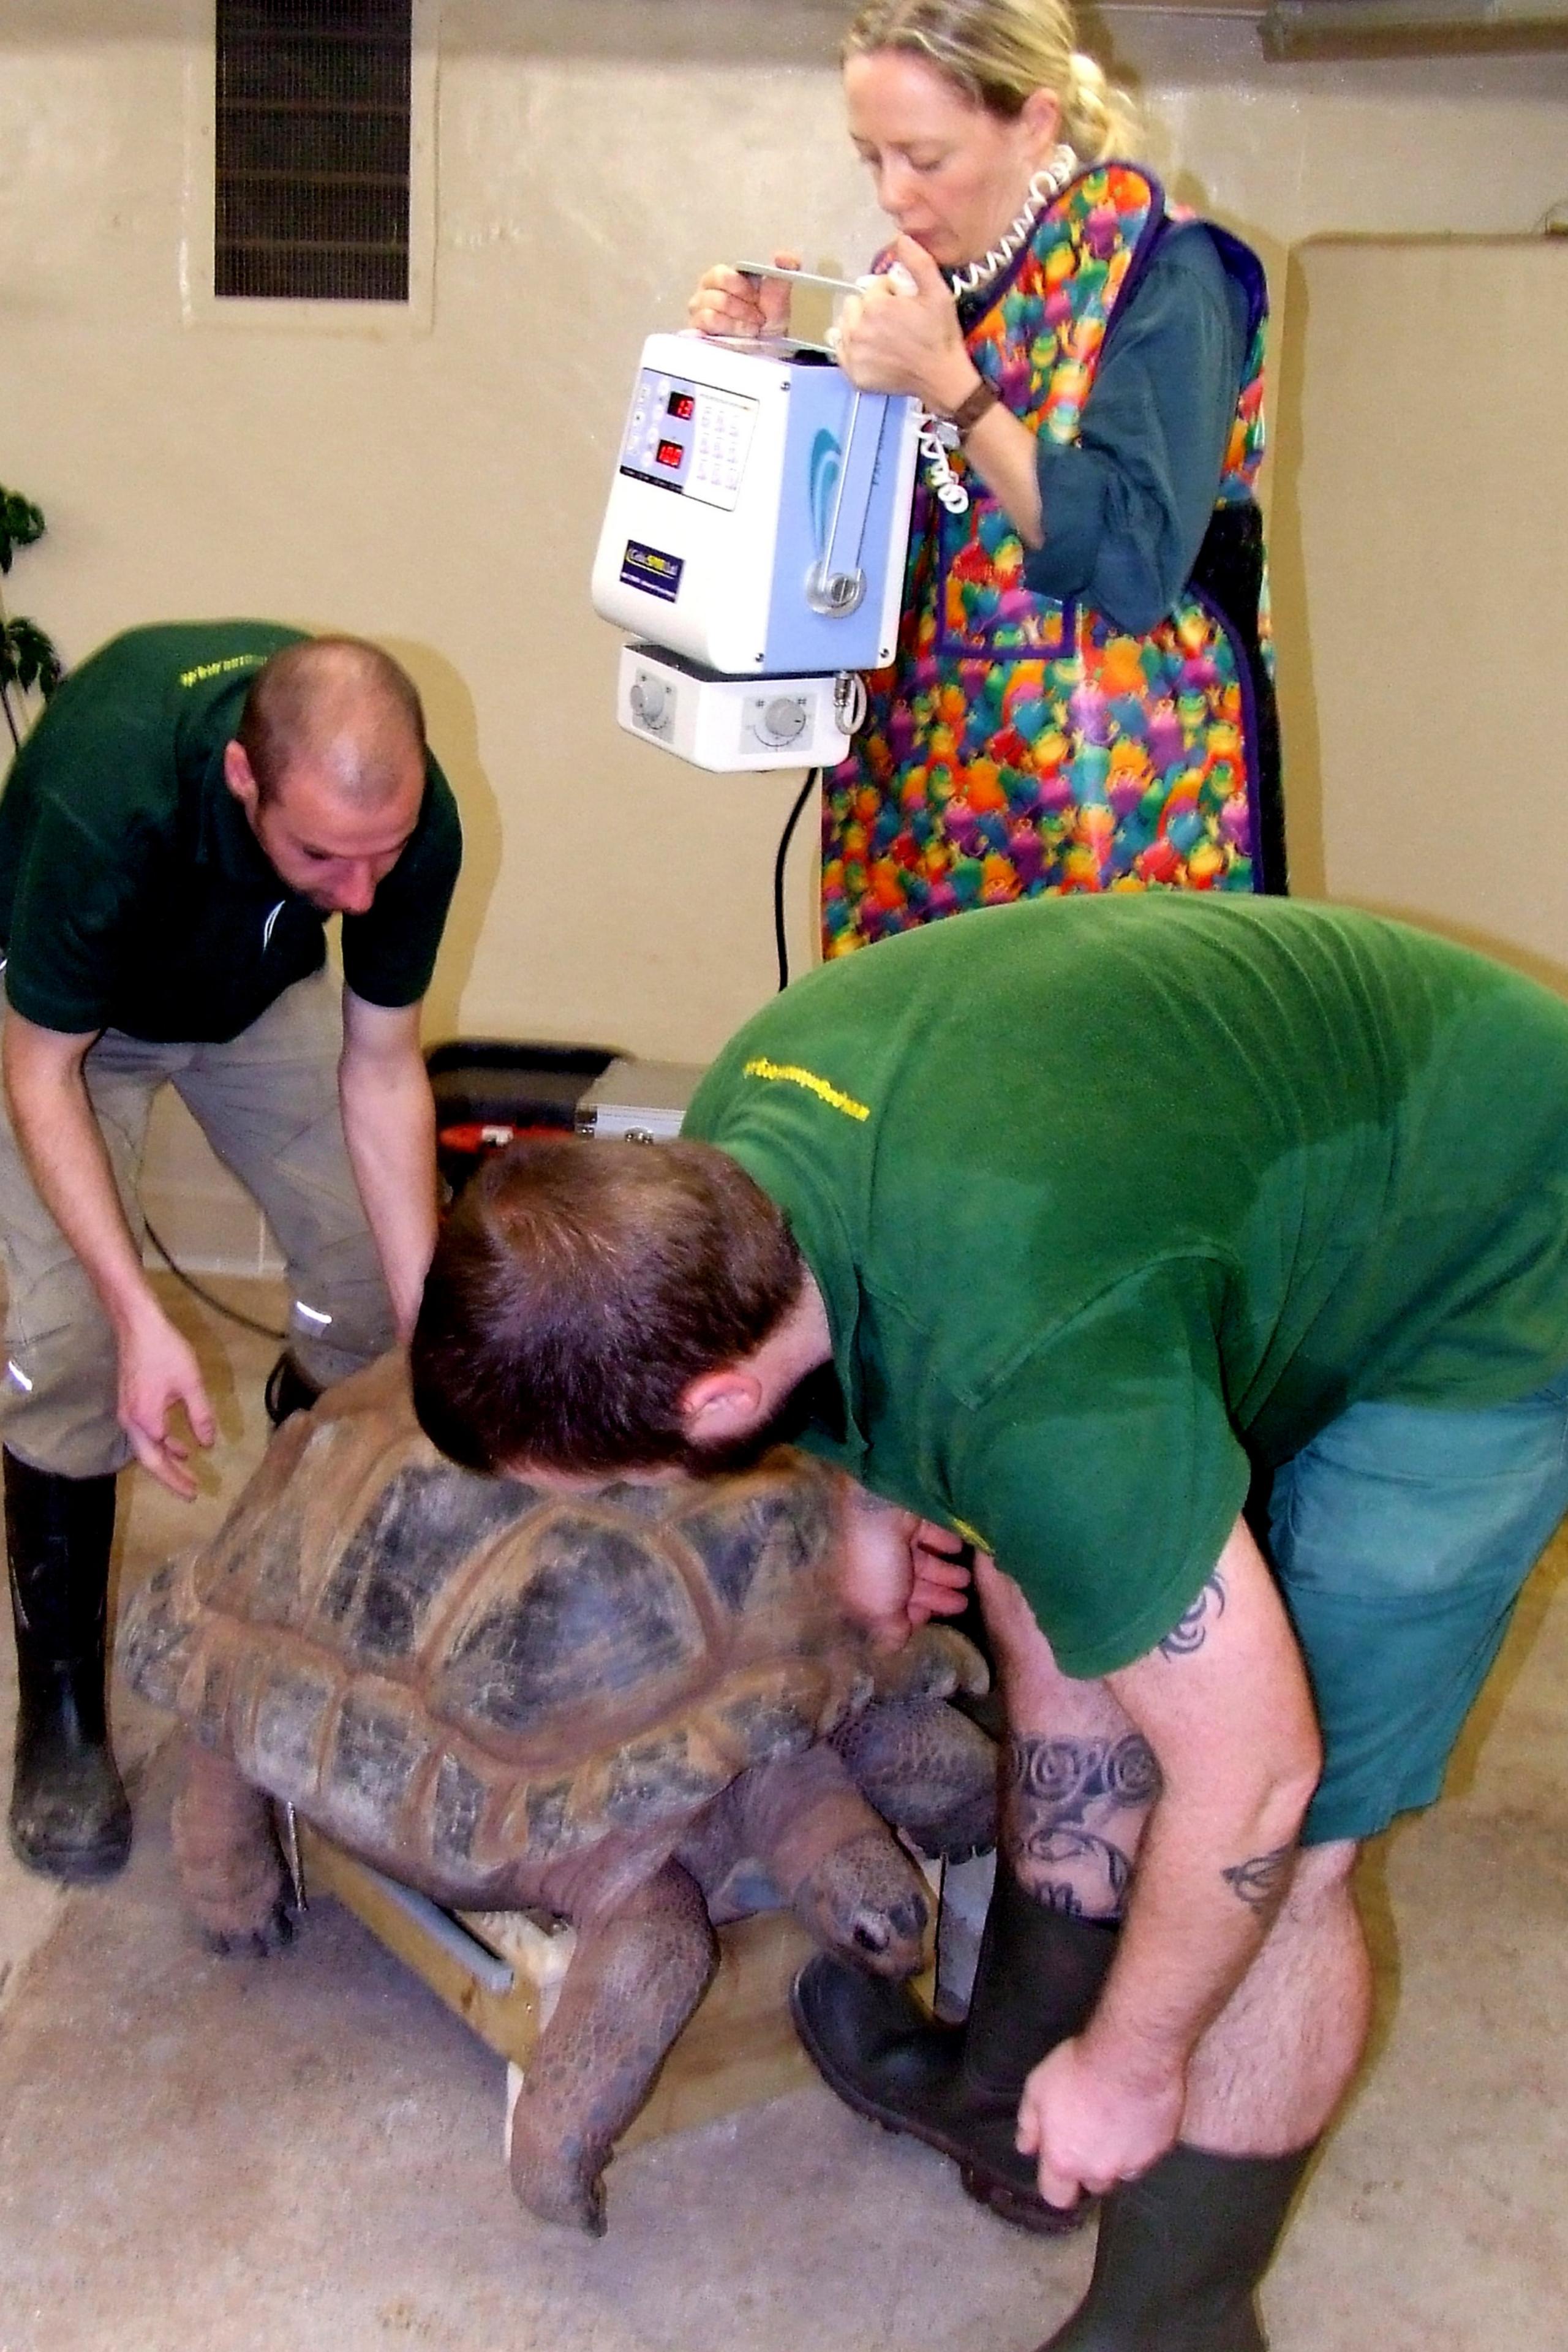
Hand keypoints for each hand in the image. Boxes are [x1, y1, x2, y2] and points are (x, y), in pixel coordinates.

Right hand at [117, 1306, 217, 1499]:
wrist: (137, 1325)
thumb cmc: (165, 1351)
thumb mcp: (191, 1383)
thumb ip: (200, 1415)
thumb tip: (208, 1444)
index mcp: (146, 1420)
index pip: (162, 1460)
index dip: (178, 1477)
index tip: (196, 1491)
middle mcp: (131, 1422)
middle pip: (150, 1460)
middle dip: (170, 1478)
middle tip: (190, 1493)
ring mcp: (127, 1413)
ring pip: (146, 1448)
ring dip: (166, 1461)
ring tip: (187, 1472)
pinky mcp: (129, 1403)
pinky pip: (144, 1434)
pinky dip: (162, 1443)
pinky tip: (178, 1443)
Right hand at [688, 249, 799, 339]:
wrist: (770, 344)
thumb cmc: (769, 315)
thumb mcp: (780, 290)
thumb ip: (786, 268)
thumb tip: (783, 257)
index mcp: (721, 278)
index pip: (720, 274)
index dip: (740, 287)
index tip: (757, 298)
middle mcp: (705, 294)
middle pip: (715, 296)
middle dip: (742, 309)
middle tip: (758, 317)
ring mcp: (699, 314)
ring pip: (711, 314)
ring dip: (737, 323)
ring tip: (752, 328)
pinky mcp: (698, 333)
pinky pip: (706, 329)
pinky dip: (728, 331)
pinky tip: (742, 336)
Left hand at [834, 235, 972, 409]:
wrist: (941, 376)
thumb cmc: (940, 334)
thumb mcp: (937, 292)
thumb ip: (918, 262)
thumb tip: (901, 238)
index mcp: (876, 306)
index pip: (873, 288)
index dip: (890, 294)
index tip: (905, 305)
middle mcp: (859, 329)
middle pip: (854, 305)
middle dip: (871, 308)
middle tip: (893, 321)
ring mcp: (854, 354)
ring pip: (845, 326)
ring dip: (860, 326)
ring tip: (883, 336)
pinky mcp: (853, 374)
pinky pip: (842, 351)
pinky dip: (854, 349)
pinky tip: (873, 351)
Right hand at [836, 1484, 971, 1649]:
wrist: (879, 1505)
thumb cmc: (877, 1564)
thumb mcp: (878, 1609)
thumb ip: (890, 1630)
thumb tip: (895, 1646)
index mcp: (868, 1588)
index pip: (892, 1606)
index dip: (912, 1615)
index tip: (932, 1620)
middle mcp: (881, 1564)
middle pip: (912, 1584)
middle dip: (936, 1595)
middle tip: (963, 1603)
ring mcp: (895, 1539)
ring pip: (925, 1561)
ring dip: (945, 1572)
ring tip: (967, 1579)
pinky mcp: (912, 1516)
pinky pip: (933, 1534)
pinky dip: (946, 1543)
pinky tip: (960, 1549)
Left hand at [1015, 2036, 1185, 2209]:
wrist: (1131, 2057)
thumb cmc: (1079, 2069)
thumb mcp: (1037, 2087)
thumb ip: (1029, 2123)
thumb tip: (1027, 2147)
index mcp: (1065, 2160)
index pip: (1057, 2198)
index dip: (1057, 2185)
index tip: (1059, 2167)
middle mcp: (1099, 2171)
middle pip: (1093, 2185)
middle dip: (1089, 2167)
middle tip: (1089, 2135)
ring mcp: (1133, 2163)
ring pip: (1122, 2172)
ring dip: (1117, 2156)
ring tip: (1116, 2124)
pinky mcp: (1160, 2149)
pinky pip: (1147, 2154)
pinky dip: (1141, 2143)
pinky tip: (1138, 2117)